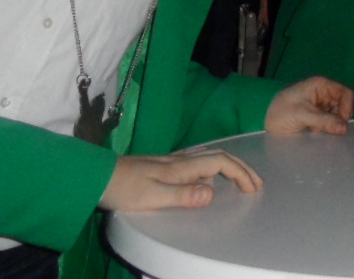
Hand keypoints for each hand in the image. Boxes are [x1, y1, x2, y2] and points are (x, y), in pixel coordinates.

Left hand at [100, 149, 260, 210]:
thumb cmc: (123, 188)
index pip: (220, 163)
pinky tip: (208, 180)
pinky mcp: (163, 166)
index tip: (252, 188)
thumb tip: (211, 194)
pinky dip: (214, 169)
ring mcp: (171, 161)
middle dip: (241, 168)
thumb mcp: (152, 196)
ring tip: (240, 180)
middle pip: (218, 157)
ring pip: (209, 158)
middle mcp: (179, 160)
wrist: (97, 177)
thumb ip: (182, 195)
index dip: (240, 173)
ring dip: (229, 167)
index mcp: (181, 167)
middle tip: (256, 184)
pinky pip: (198, 163)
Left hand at [264, 76, 353, 135]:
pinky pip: (329, 123)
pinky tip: (316, 134)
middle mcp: (323, 94)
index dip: (347, 107)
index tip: (341, 123)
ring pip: (337, 116)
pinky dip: (326, 130)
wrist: (260, 120)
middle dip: (339, 119)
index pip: (345, 94)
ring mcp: (320, 106)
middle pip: (343, 106)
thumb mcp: (302, 115)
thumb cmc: (279, 111)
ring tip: (318, 132)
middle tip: (328, 130)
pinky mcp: (316, 118)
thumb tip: (345, 128)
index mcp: (321, 86)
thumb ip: (324, 121)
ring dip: (332, 126)